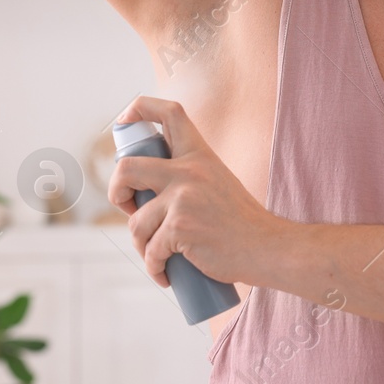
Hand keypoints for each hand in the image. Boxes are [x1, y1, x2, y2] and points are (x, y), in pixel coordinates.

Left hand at [109, 96, 287, 288]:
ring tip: (157, 256)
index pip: (169, 112)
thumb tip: (144, 191)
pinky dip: (154, 267)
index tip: (124, 122)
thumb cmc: (241, 224)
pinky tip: (165, 275)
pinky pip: (150, 249)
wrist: (267, 249)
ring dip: (140, 245)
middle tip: (128, 208)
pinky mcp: (180, 226)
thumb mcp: (216, 182)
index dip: (139, 108)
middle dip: (116, 191)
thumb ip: (188, 177)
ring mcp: (184, 197)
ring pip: (135, 222)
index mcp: (200, 154)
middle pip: (127, 167)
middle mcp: (190, 170)